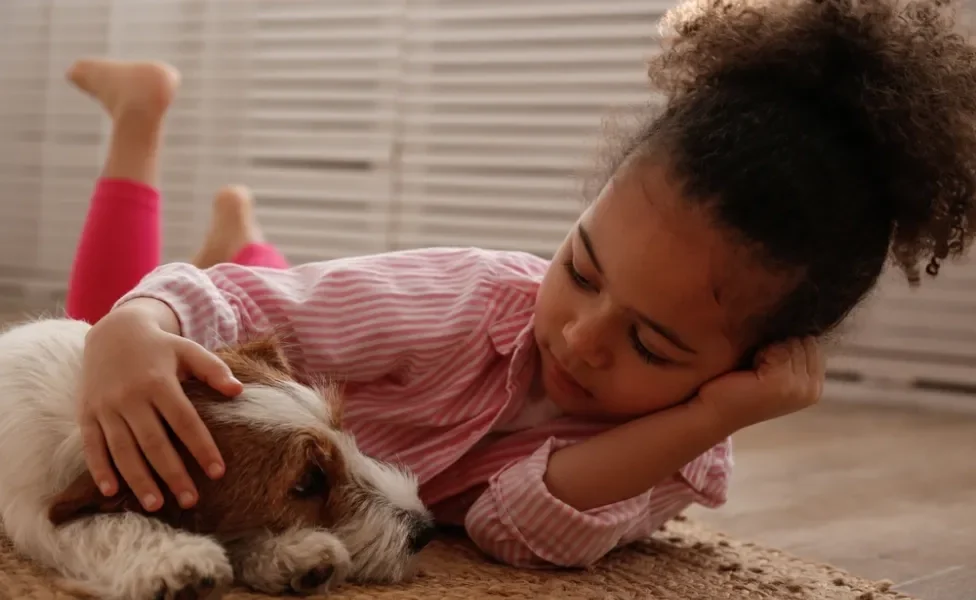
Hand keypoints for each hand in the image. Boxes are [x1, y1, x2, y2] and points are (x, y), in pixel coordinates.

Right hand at [78, 302, 242, 510]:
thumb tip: (239, 391)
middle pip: (154, 442)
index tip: (218, 472)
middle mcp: (130, 397)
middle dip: (172, 474)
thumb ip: (213, 369)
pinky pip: (92, 445)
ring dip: (138, 479)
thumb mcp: (188, 350)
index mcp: (158, 382)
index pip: (185, 421)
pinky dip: (100, 469)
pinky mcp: (87, 413)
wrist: (113, 332)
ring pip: (123, 449)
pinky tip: (112, 492)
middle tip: (190, 500)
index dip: (202, 447)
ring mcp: (106, 407)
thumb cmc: (160, 346)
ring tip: (156, 504)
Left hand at [694, 336, 824, 431]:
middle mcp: (813, 389)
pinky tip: (751, 367)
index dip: (786, 339)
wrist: (712, 410)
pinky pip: (779, 349)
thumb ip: (789, 347)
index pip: (811, 340)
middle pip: (804, 339)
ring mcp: (800, 390)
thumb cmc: (738, 383)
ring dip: (769, 346)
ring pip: (791, 342)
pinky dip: (762, 352)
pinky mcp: (782, 386)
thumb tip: (795, 313)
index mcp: (815, 384)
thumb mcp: (771, 363)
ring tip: (753, 366)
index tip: (765, 354)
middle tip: (756, 362)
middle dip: (779, 341)